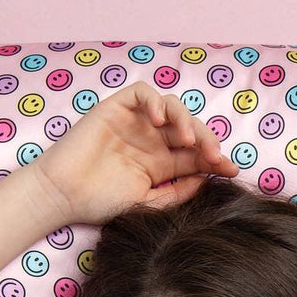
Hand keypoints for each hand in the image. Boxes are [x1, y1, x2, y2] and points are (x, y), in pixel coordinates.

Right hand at [28, 80, 240, 225]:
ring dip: (186, 120)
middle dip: (207, 141)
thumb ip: (177, 191)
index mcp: (162, 163)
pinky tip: (158, 120)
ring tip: (188, 140)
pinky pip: (143, 93)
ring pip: (172, 108)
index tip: (232, 170)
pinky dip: (155, 102)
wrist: (64, 194)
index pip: (196, 155)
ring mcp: (136, 122)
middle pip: (190, 130)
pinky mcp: (117, 108)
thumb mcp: (148, 203)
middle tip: (215, 156)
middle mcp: (152, 140)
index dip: (216, 159)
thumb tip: (206, 177)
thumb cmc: (101, 202)